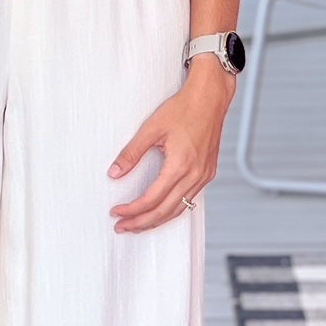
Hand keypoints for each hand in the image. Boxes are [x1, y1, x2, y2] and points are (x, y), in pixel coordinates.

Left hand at [106, 64, 235, 232]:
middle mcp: (195, 175)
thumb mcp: (151, 129)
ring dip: (157, 220)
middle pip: (165, 211)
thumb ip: (131, 153)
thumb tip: (115, 173)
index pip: (152, 199)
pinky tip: (160, 211)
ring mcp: (204, 176)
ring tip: (137, 225)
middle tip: (122, 227)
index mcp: (180, 165)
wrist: (210, 98)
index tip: (116, 212)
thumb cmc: (184, 109)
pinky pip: (189, 200)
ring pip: (179, 209)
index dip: (132, 210)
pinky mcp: (207, 173)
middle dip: (141, 222)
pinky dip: (172, 210)